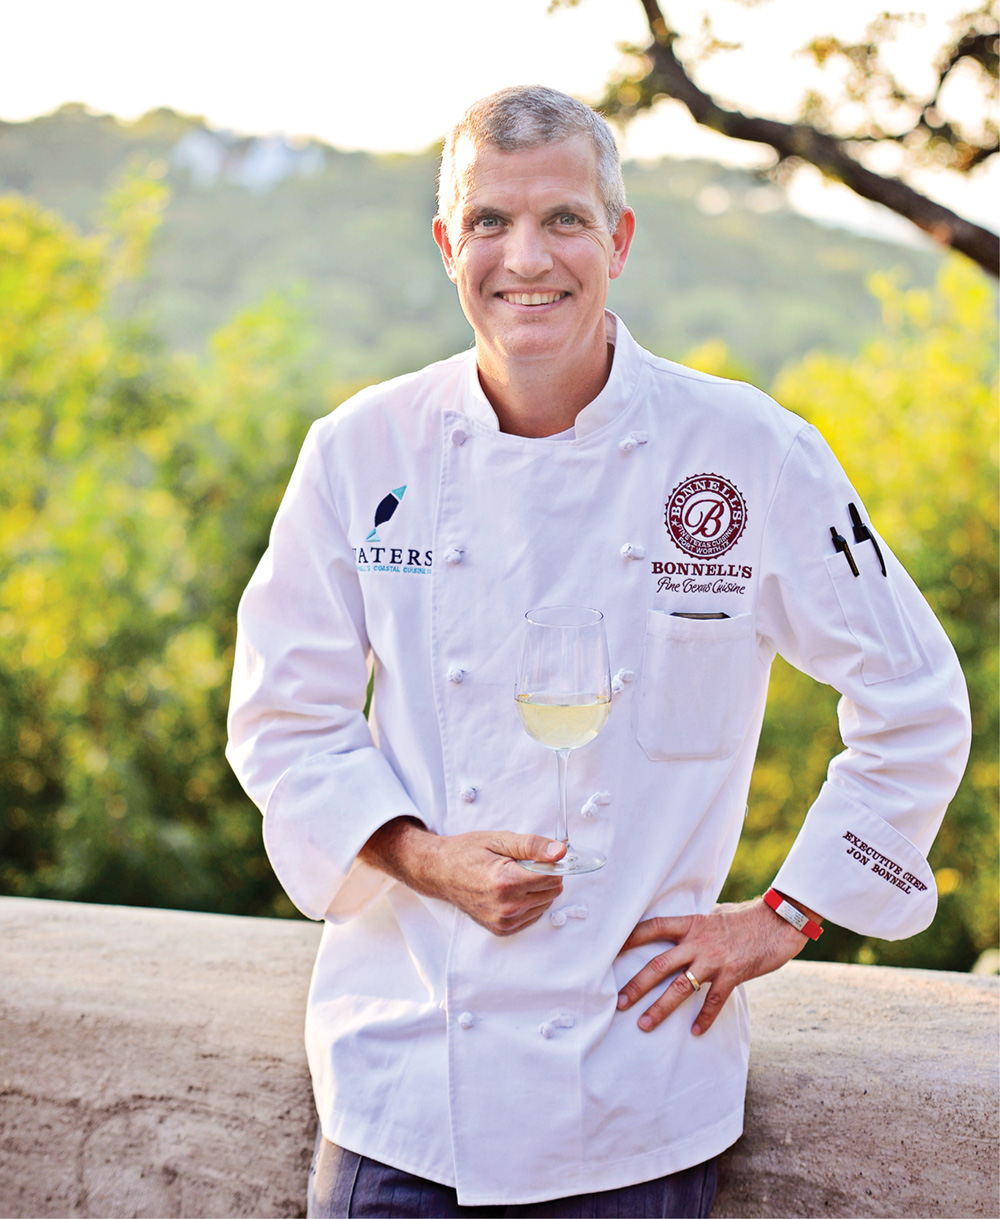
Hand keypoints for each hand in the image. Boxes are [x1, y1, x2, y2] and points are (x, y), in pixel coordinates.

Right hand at [360, 817, 566, 935]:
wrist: (440, 872)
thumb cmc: (467, 852)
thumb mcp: (499, 840)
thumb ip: (532, 846)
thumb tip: (561, 852)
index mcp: (506, 882)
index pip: (552, 877)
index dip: (551, 863)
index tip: (540, 856)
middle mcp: (506, 907)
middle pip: (552, 892)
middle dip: (545, 876)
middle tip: (522, 865)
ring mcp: (503, 922)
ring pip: (544, 905)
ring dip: (538, 890)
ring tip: (513, 877)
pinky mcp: (501, 929)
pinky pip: (532, 916)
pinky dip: (529, 903)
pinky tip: (512, 891)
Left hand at [616, 898, 812, 1035]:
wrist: (779, 920)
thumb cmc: (746, 918)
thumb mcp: (715, 915)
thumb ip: (697, 925)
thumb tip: (682, 931)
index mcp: (690, 923)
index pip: (652, 928)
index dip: (630, 937)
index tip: (610, 949)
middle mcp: (697, 941)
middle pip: (659, 964)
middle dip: (637, 985)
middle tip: (619, 1002)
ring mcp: (715, 959)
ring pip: (681, 987)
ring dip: (661, 1007)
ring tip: (644, 1024)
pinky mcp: (734, 973)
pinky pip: (714, 1000)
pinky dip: (704, 1018)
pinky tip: (695, 1032)